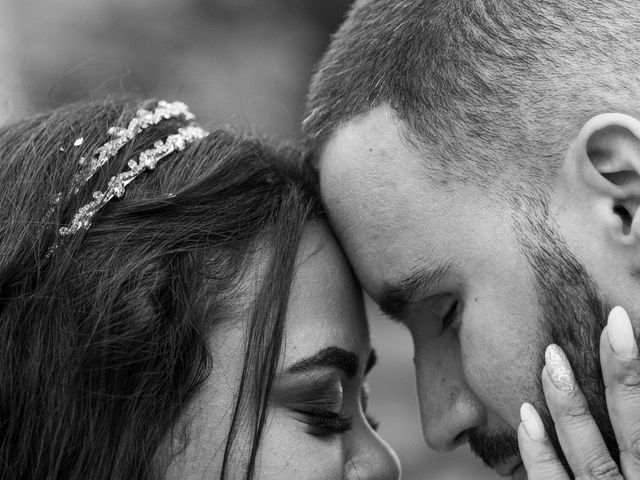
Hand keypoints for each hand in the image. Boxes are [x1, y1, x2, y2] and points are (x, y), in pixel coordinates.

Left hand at [518, 306, 639, 478]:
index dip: (635, 373)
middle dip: (621, 375)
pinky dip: (540, 454)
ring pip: (592, 456)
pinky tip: (525, 416)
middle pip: (635, 429)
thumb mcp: (635, 461)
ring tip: (552, 360)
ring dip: (571, 407)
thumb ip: (627, 434)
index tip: (621, 323)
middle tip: (605, 323)